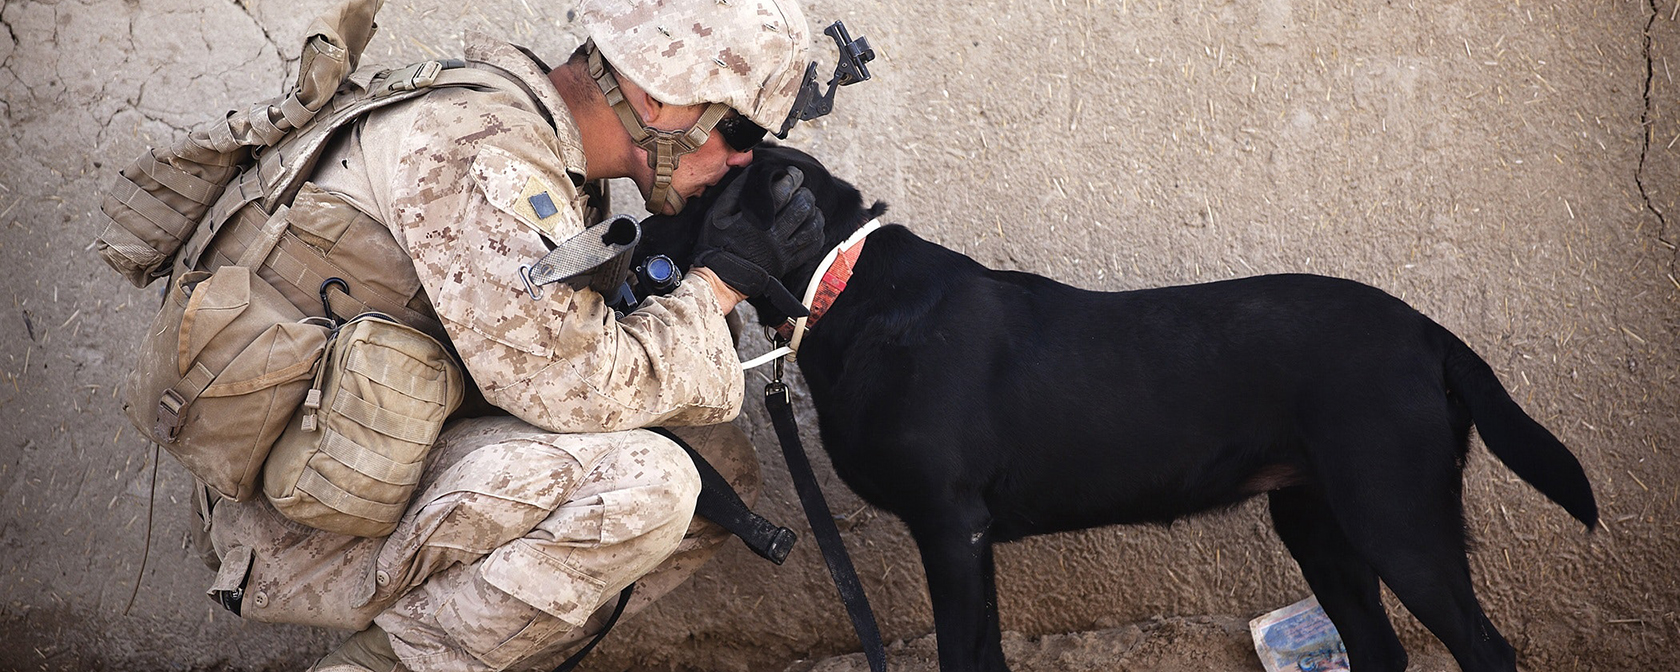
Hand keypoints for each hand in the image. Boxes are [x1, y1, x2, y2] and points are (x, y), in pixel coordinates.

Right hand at [691, 166, 824, 316]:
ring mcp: (783, 252)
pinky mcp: (789, 264)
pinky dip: (817, 232)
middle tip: (800, 189)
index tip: (793, 173)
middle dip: (805, 193)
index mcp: (755, 222)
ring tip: (808, 205)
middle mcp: (772, 237)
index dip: (792, 177)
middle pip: (802, 207)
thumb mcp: (718, 213)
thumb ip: (735, 190)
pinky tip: (812, 225)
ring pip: (812, 227)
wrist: (722, 278)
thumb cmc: (717, 243)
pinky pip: (813, 246)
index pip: (783, 192)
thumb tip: (754, 172)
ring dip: (814, 212)